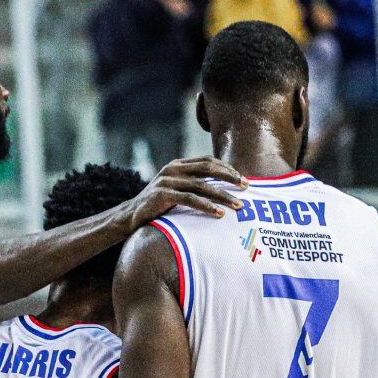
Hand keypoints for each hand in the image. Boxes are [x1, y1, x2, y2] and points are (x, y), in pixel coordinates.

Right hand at [128, 157, 246, 228]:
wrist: (131, 216)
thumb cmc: (158, 206)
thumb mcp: (176, 190)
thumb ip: (193, 186)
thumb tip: (221, 190)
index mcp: (178, 165)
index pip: (207, 161)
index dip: (227, 168)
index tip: (243, 179)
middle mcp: (173, 170)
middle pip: (208, 169)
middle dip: (230, 177)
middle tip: (246, 187)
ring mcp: (167, 181)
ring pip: (202, 186)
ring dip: (223, 195)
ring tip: (238, 205)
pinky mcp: (162, 195)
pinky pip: (189, 199)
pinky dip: (206, 206)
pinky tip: (219, 213)